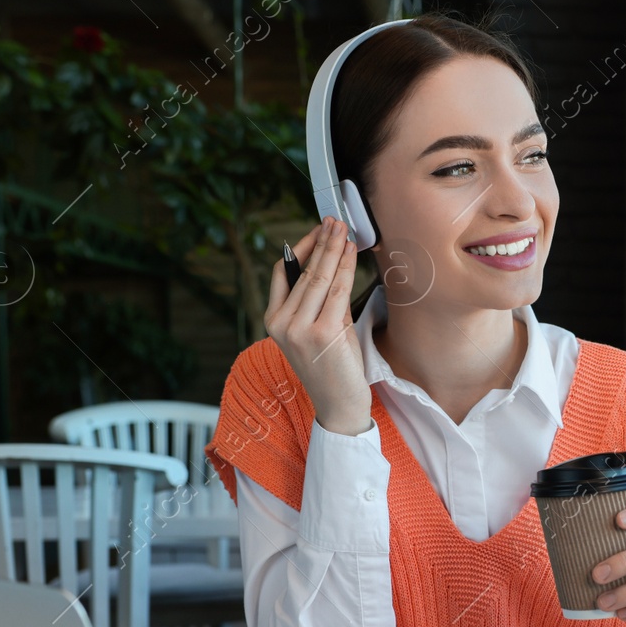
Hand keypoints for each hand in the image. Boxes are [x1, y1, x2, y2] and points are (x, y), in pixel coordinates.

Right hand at [264, 217, 371, 435]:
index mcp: (273, 321)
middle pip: (303, 271)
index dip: (301, 247)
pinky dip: (345, 267)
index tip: (318, 231)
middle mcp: (281, 323)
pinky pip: (336, 291)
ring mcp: (299, 328)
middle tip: (335, 221)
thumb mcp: (319, 330)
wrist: (339, 406)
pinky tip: (351, 252)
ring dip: (334, 249)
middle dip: (322, 242)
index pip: (282, 272)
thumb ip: (320, 301)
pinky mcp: (321, 332)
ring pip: (319, 277)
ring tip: (344, 229)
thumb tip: (332, 264)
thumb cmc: (333, 369)